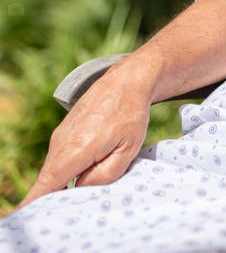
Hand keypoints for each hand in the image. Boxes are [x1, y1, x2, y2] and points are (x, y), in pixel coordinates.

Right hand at [18, 59, 152, 208]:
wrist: (126, 80)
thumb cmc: (130, 115)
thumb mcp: (127, 150)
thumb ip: (104, 176)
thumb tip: (80, 188)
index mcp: (78, 147)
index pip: (49, 182)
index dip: (35, 201)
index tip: (25, 215)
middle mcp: (63, 141)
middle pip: (49, 180)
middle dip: (52, 198)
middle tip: (66, 211)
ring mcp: (61, 134)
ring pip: (55, 169)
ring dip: (61, 183)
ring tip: (81, 188)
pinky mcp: (63, 131)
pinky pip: (60, 158)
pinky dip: (65, 170)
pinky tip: (82, 172)